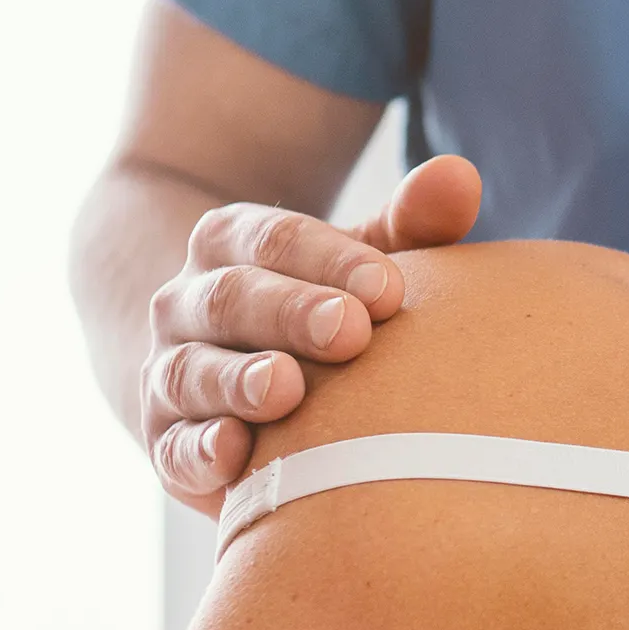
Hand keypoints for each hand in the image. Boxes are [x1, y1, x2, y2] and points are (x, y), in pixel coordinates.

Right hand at [142, 154, 481, 510]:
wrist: (230, 372)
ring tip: (286, 388)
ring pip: (193, 370)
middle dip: (291, 313)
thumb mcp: (364, 262)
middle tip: (351, 332)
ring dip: (238, 381)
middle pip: (233, 297)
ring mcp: (170, 372)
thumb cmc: (322, 309)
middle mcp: (189, 302)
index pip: (275, 238)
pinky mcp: (167, 443)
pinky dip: (198, 451)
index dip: (331, 260)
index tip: (389, 289)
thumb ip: (412, 221)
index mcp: (233, 243)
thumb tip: (460, 175)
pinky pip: (173, 448)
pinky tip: (234, 454)